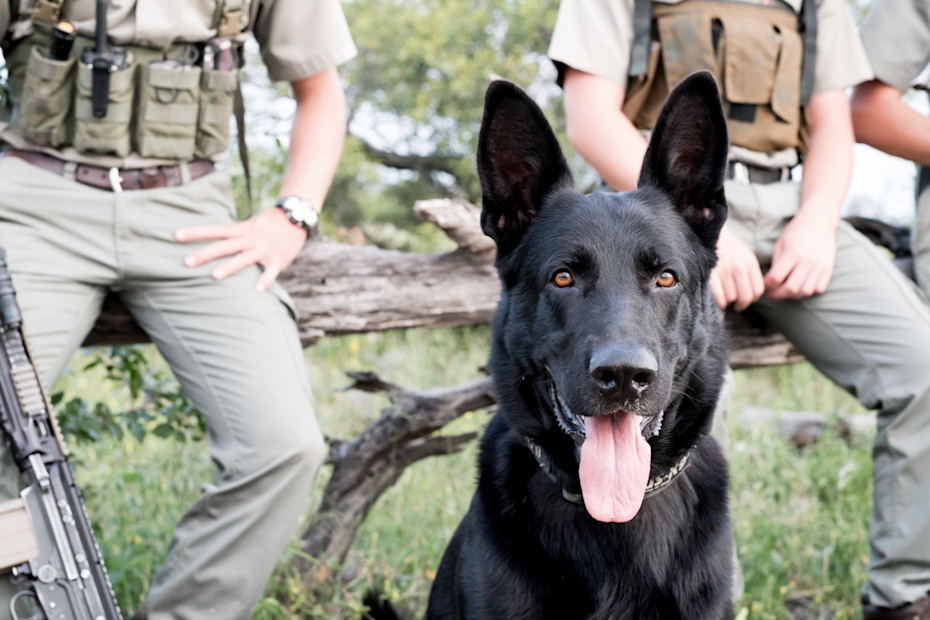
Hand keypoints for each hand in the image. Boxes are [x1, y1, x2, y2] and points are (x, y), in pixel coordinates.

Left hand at [175, 207, 308, 290]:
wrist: (296, 218)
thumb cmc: (269, 224)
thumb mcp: (249, 226)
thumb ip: (233, 236)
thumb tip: (213, 244)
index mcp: (241, 231)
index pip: (214, 230)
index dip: (195, 233)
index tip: (175, 235)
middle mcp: (249, 239)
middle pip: (223, 246)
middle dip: (204, 254)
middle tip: (186, 262)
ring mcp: (263, 249)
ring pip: (244, 258)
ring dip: (229, 267)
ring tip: (214, 276)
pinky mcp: (278, 259)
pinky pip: (271, 271)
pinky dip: (265, 279)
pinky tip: (258, 289)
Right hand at [708, 225, 764, 310]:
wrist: (706, 230)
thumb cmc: (724, 245)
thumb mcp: (743, 254)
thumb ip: (749, 271)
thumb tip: (751, 294)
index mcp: (750, 262)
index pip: (758, 290)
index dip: (751, 299)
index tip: (744, 300)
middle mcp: (739, 267)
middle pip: (746, 297)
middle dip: (740, 305)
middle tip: (735, 305)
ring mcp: (725, 271)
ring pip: (731, 298)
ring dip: (727, 301)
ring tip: (723, 296)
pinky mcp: (711, 274)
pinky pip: (719, 297)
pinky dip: (719, 302)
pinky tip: (716, 299)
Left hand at [763, 210, 836, 300]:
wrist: (819, 221)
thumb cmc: (795, 232)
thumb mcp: (780, 243)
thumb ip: (776, 263)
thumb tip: (770, 282)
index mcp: (792, 254)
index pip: (776, 278)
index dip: (767, 285)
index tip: (764, 286)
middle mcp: (806, 261)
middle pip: (791, 288)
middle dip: (778, 295)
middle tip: (772, 294)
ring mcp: (819, 266)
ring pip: (805, 291)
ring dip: (794, 295)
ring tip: (787, 291)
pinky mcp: (828, 268)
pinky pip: (819, 288)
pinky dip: (809, 291)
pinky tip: (802, 285)